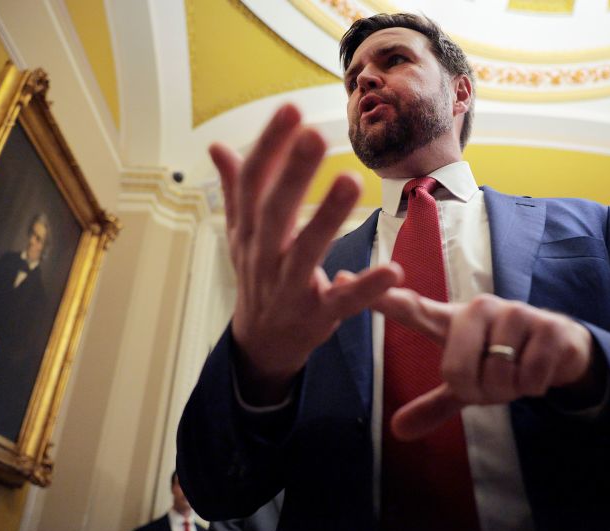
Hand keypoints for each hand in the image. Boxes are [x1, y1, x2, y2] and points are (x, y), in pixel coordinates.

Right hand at [212, 104, 401, 404]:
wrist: (261, 342)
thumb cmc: (258, 277)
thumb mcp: (242, 235)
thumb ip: (235, 190)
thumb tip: (217, 146)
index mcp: (249, 231)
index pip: (254, 183)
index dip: (269, 146)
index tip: (290, 108)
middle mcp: (264, 256)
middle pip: (274, 212)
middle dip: (293, 173)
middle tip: (314, 134)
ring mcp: (289, 287)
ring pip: (305, 252)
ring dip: (327, 218)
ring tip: (350, 180)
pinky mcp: (318, 315)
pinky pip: (342, 302)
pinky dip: (366, 288)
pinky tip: (392, 270)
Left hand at [374, 289, 599, 439]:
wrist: (562, 351)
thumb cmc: (504, 360)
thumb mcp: (469, 386)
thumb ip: (434, 405)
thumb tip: (397, 431)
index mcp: (453, 321)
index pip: (409, 307)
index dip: (377, 298)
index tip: (340, 281)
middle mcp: (479, 310)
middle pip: (456, 369)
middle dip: (476, 391)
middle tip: (492, 382)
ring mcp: (515, 313)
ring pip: (494, 375)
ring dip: (507, 389)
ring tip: (516, 373)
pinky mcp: (548, 326)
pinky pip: (528, 377)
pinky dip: (532, 387)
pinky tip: (538, 371)